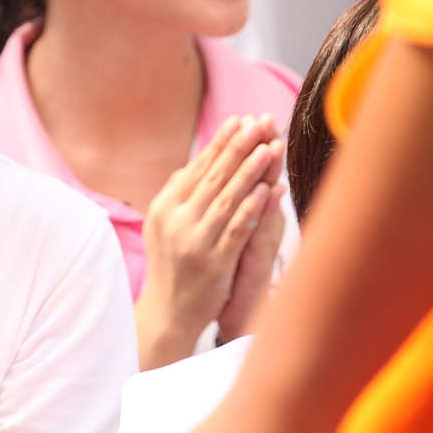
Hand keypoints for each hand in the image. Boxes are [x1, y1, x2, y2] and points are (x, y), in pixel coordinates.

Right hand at [135, 114, 283, 367]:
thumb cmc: (172, 264)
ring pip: (226, 199)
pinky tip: (268, 190)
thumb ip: (181, 193)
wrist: (168, 312)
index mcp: (164, 206)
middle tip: (258, 123)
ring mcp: (194, 242)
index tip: (239, 120)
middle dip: (238, 148)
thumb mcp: (165, 225)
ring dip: (250, 172)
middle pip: (212, 177)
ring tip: (269, 148)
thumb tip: (200, 161)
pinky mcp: (213, 263)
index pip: (196, 167)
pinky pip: (236, 229)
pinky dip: (253, 208)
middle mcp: (175, 220)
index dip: (219, 143)